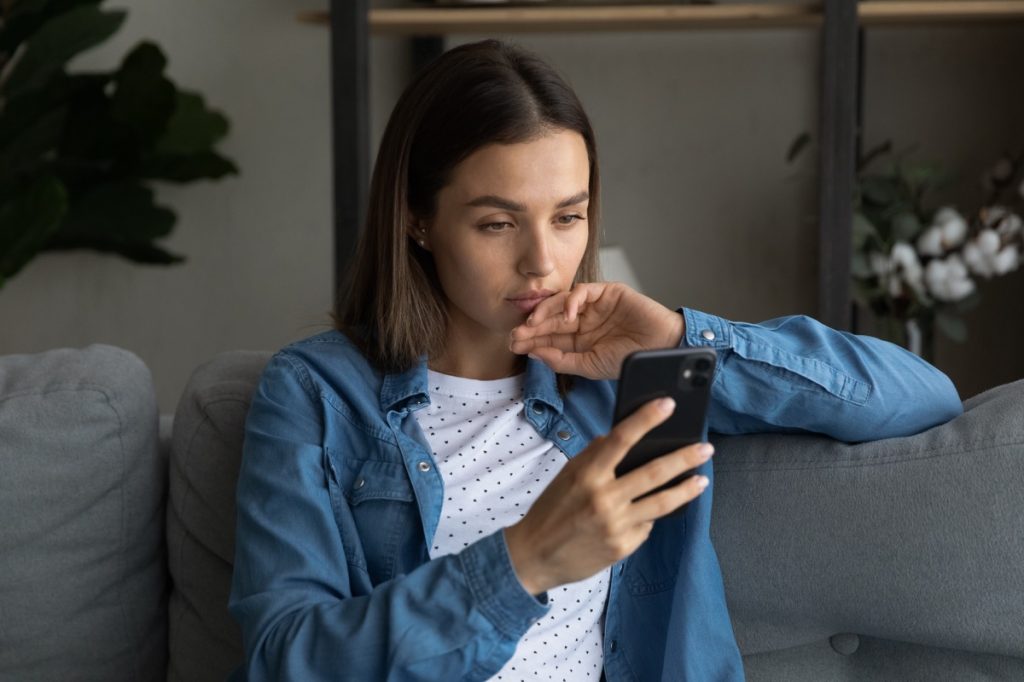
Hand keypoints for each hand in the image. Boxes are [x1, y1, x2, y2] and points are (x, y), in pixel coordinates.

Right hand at [504, 397, 712, 595]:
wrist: (535, 556)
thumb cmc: (550, 511)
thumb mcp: (566, 476)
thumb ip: (592, 456)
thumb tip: (614, 438)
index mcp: (587, 475)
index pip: (621, 439)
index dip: (646, 419)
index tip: (668, 404)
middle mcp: (604, 498)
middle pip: (654, 472)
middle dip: (685, 457)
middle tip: (706, 448)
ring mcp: (616, 525)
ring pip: (662, 502)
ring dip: (686, 489)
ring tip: (701, 479)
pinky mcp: (623, 546)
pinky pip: (646, 525)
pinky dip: (649, 516)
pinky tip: (651, 511)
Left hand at [508, 282, 684, 379]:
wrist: (662, 349)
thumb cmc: (630, 359)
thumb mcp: (590, 365)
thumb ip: (561, 360)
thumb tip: (534, 352)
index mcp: (579, 340)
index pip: (549, 337)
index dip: (531, 340)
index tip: (514, 345)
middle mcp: (584, 321)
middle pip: (551, 320)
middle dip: (532, 327)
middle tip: (516, 333)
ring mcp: (595, 306)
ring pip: (562, 303)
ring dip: (545, 312)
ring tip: (533, 323)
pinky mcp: (608, 292)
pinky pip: (584, 291)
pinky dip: (572, 300)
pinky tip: (567, 314)